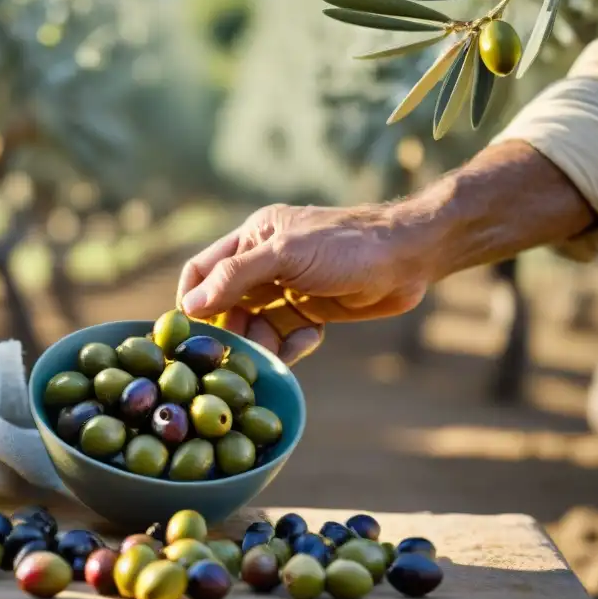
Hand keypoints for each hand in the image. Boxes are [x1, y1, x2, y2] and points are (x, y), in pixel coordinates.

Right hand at [176, 203, 430, 365]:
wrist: (409, 259)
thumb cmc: (345, 246)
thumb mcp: (285, 255)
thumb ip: (235, 277)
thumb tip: (189, 306)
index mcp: (251, 239)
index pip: (202, 271)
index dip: (191, 300)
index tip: (188, 334)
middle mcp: (264, 265)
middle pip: (226, 307)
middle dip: (229, 333)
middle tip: (231, 359)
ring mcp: (286, 291)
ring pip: (256, 328)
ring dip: (261, 345)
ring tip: (271, 359)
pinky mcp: (309, 314)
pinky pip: (285, 339)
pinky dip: (291, 347)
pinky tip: (310, 340)